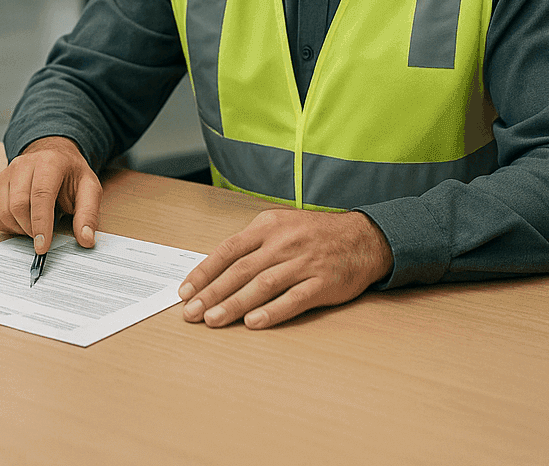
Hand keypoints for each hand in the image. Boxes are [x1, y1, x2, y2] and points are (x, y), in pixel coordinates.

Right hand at [0, 136, 101, 253]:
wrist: (51, 156)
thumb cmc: (70, 174)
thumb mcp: (89, 189)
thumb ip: (88, 214)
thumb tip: (86, 240)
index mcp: (49, 162)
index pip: (40, 194)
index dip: (41, 223)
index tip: (43, 247)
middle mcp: (23, 164)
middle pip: (18, 204)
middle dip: (30, 229)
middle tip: (44, 238)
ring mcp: (6, 174)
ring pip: (3, 211)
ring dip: (19, 229)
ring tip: (36, 227)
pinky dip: (8, 227)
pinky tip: (23, 223)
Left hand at [178, 208, 392, 329]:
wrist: (363, 238)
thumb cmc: (315, 234)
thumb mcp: (281, 226)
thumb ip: (252, 244)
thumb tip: (217, 270)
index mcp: (268, 226)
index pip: (228, 250)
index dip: (204, 272)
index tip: (185, 291)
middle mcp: (283, 243)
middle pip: (240, 270)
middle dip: (211, 293)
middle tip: (191, 312)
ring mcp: (303, 263)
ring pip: (262, 285)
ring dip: (234, 304)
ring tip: (213, 320)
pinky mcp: (322, 283)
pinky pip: (293, 299)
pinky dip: (272, 311)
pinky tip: (254, 322)